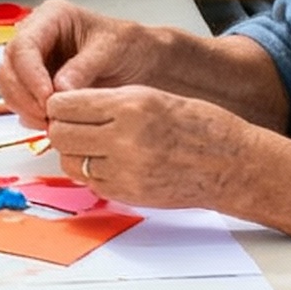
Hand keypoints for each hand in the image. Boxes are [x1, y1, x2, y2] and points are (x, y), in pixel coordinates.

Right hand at [0, 3, 170, 128]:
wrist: (144, 64)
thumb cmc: (132, 47)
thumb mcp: (113, 50)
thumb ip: (84, 68)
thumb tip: (58, 89)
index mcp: (51, 17)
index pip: (23, 46)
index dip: (30, 75)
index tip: (47, 99)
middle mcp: (36, 37)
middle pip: (8, 67)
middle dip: (24, 96)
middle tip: (48, 117)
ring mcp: (34, 61)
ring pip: (8, 86)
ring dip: (24, 108)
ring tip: (52, 123)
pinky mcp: (36, 84)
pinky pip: (19, 101)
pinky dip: (30, 115)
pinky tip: (51, 122)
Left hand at [43, 84, 270, 211]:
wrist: (231, 165)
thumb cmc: (200, 126)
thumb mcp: (153, 95)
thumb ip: (108, 100)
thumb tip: (66, 105)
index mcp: (131, 106)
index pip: (64, 104)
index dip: (59, 104)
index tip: (63, 104)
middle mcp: (124, 139)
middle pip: (59, 134)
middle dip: (61, 128)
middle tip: (74, 125)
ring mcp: (124, 171)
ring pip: (69, 161)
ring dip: (74, 152)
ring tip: (94, 143)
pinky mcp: (126, 193)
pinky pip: (88, 182)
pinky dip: (92, 172)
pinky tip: (111, 161)